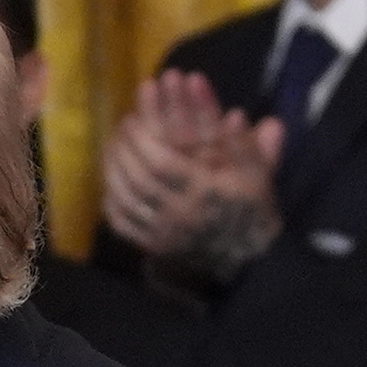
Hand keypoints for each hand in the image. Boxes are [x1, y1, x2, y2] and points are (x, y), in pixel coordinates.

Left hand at [99, 69, 286, 280]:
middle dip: (124, 150)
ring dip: (113, 170)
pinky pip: (123, 224)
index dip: (141, 139)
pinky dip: (112, 202)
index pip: (161, 163)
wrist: (244, 253)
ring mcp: (164, 232)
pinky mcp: (154, 246)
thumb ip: (244, 143)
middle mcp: (180, 212)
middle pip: (139, 178)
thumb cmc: (248, 204)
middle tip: (120, 129)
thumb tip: (236, 113)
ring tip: (111, 148)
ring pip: (127, 200)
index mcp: (204, 191)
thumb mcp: (256, 171)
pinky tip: (111, 183)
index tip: (133, 119)